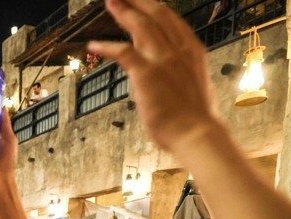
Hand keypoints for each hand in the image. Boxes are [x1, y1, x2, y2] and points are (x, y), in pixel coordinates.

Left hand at [88, 0, 220, 155]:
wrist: (197, 133)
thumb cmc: (195, 118)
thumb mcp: (193, 85)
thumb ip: (180, 74)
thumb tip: (172, 77)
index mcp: (192, 50)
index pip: (171, 19)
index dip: (154, 7)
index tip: (143, 1)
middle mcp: (179, 49)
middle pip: (156, 14)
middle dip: (138, 1)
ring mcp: (163, 59)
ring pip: (141, 25)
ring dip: (123, 11)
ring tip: (110, 2)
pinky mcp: (147, 73)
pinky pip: (122, 52)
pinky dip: (106, 47)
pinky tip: (92, 45)